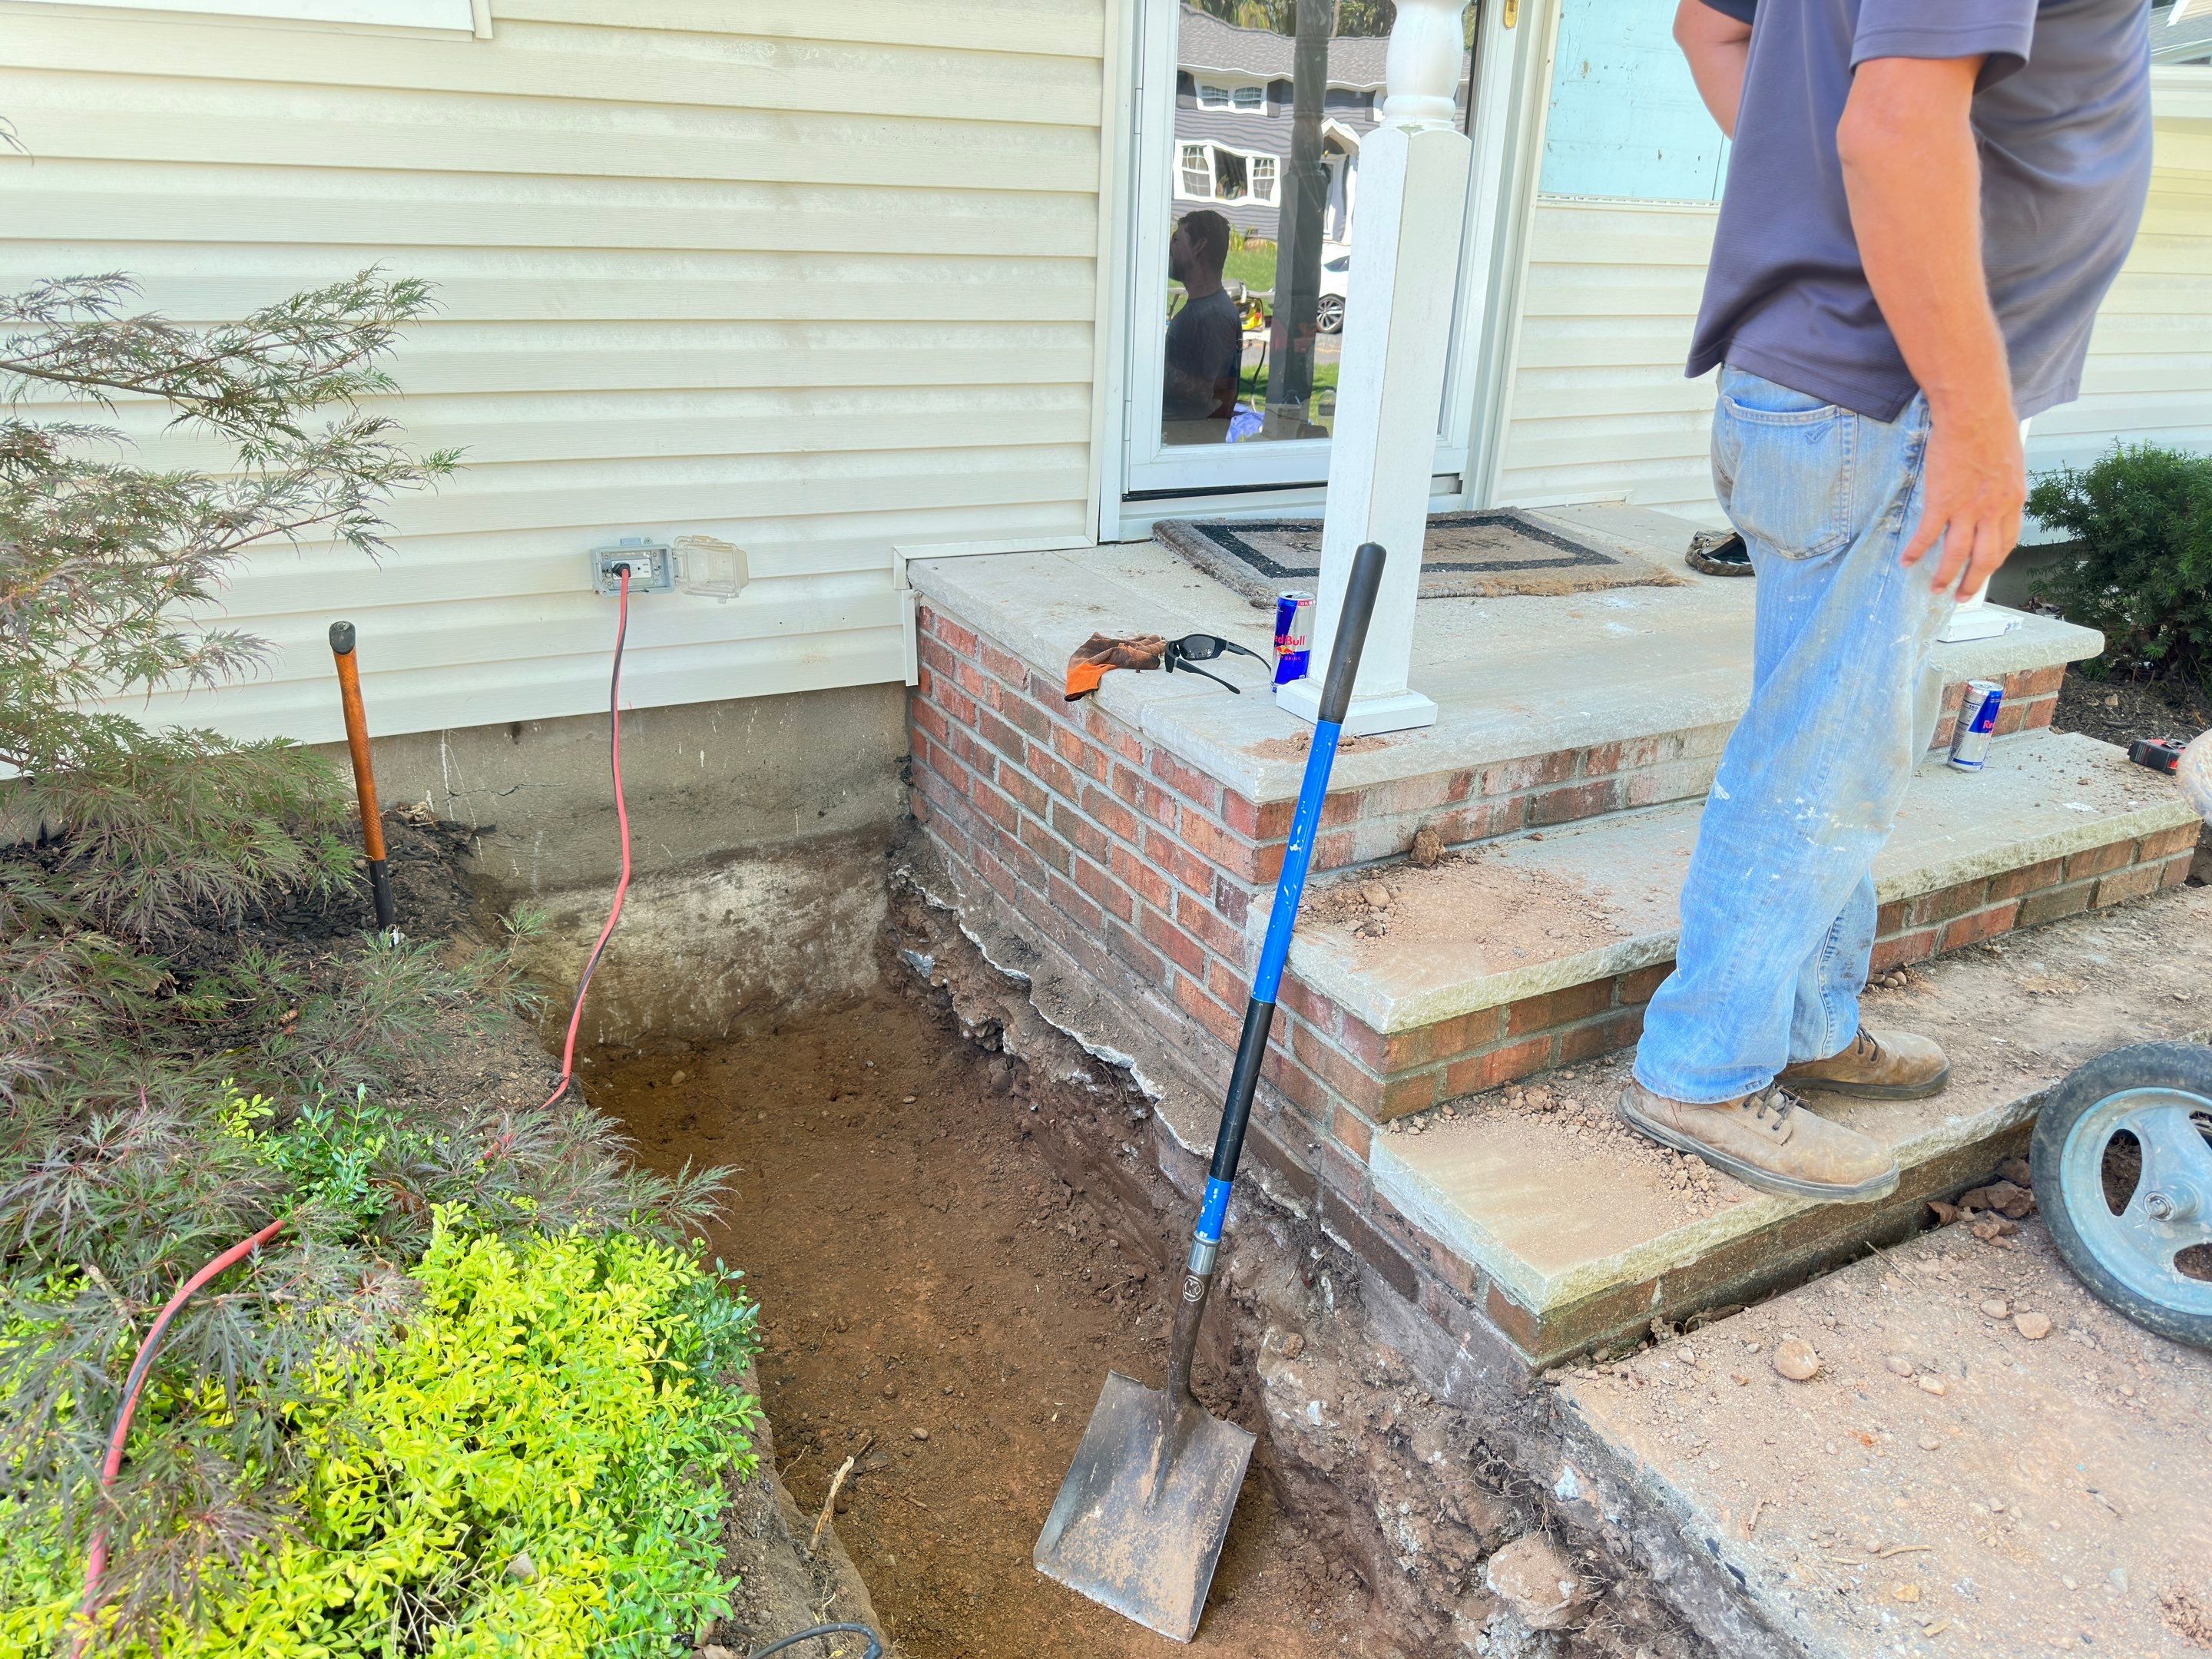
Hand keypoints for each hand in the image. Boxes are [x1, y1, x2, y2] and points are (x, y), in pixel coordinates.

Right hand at [1900, 390, 2023, 601]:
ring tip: (1936, 589)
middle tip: (1961, 596)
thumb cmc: (1992, 427)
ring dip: (1946, 576)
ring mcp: (1967, 508)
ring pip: (1957, 554)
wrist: (1975, 413)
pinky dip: (1916, 551)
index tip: (1983, 571)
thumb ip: (2004, 482)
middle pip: (1985, 558)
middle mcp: (1994, 510)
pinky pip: (1928, 534)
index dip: (1994, 561)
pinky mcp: (1942, 501)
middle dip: (1973, 581)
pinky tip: (1907, 561)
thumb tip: (1995, 490)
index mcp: (2013, 500)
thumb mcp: (2010, 460)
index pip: (2007, 541)